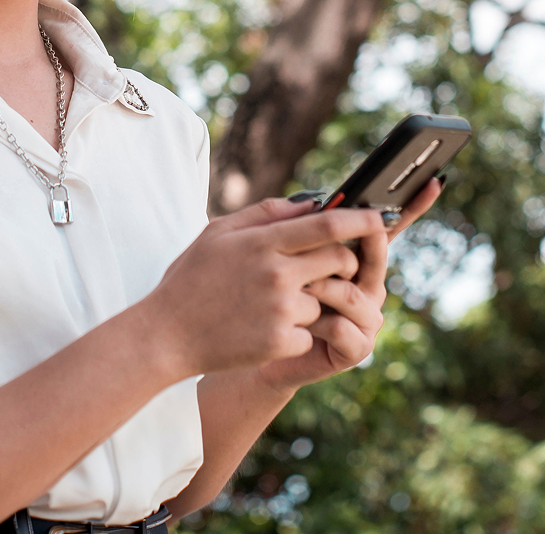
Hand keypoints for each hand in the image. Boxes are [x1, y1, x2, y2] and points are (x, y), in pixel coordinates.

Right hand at [145, 198, 386, 381]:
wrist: (165, 336)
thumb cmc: (191, 278)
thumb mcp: (220, 232)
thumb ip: (266, 212)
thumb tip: (310, 202)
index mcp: (263, 242)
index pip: (327, 224)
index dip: (360, 218)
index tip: (379, 215)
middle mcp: (277, 273)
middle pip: (340, 259)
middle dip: (345, 261)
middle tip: (331, 265)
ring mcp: (280, 310)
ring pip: (326, 298)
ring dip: (313, 300)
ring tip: (275, 303)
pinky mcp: (280, 343)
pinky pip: (310, 332)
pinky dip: (297, 331)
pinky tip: (265, 328)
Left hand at [258, 175, 442, 392]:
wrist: (265, 349)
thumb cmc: (276, 298)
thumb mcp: (288, 257)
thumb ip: (305, 231)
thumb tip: (315, 202)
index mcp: (359, 259)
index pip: (390, 229)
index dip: (412, 206)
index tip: (433, 181)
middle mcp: (371, 286)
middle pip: (374, 255)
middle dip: (361, 241)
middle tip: (342, 233)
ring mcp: (367, 317)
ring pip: (350, 291)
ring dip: (319, 288)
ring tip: (295, 288)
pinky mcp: (358, 347)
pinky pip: (341, 325)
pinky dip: (316, 321)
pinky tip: (300, 323)